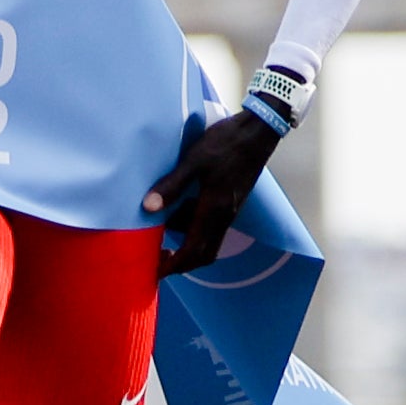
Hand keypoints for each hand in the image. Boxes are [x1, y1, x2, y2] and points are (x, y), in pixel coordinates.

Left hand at [143, 108, 282, 277]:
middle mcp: (224, 217)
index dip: (174, 265)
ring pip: (208, 240)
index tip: (156, 271)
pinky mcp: (232, 202)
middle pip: (204, 254)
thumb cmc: (225, 144)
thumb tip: (147, 208)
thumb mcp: (194, 161)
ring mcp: (230, 210)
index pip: (193, 250)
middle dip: (181, 262)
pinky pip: (212, 226)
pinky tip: (179, 211)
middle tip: (158, 260)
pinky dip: (194, 228)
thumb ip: (172, 185)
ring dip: (187, 243)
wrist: (257, 133)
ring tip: (161, 230)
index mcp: (214, 210)